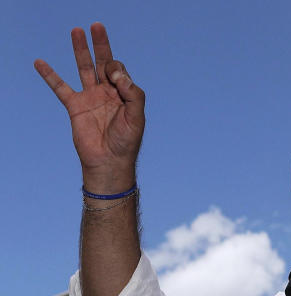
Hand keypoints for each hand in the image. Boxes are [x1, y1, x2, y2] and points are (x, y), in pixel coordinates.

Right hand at [34, 23, 143, 191]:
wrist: (109, 162)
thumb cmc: (127, 142)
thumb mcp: (137, 117)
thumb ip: (133, 93)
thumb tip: (117, 73)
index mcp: (123, 94)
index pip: (119, 70)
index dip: (116, 68)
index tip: (114, 79)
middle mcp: (107, 93)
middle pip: (102, 62)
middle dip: (100, 44)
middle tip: (96, 26)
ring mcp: (90, 98)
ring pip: (83, 68)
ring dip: (80, 50)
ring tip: (77, 31)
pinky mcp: (75, 107)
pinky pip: (59, 87)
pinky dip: (50, 75)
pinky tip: (40, 62)